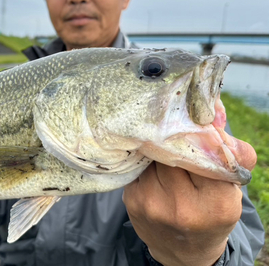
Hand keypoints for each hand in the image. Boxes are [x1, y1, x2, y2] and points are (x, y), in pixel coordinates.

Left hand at [123, 138, 256, 265]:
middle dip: (177, 137)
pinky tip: (153, 164)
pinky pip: (139, 163)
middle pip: (174, 148)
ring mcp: (151, 203)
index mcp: (216, 203)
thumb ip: (231, 152)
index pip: (205, 151)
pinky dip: (147, 159)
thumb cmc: (211, 212)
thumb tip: (215, 112)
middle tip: (179, 132)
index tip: (200, 127)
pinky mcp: (131, 199)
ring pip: (154, 152)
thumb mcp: (231, 188)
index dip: (201, 133)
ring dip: (159, 146)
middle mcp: (181, 206)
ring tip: (166, 149)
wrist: (183, 251)